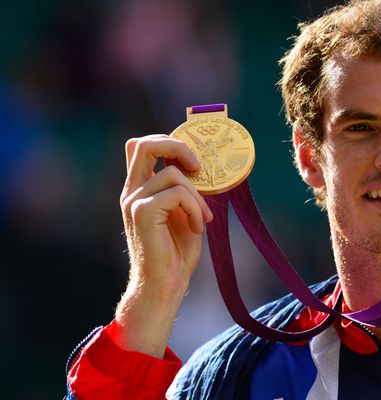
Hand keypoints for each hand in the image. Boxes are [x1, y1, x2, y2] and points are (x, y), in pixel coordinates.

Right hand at [114, 135, 213, 357]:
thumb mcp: (184, 213)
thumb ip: (184, 190)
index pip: (142, 147)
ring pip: (172, 174)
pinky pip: (179, 194)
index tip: (194, 162)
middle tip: (198, 167)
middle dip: (177, 147)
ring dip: (197, 195)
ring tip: (202, 218)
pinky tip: (196, 227)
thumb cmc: (176, 253)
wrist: (165, 285)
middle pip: (143, 144)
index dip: (168, 143)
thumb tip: (201, 167)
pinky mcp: (143, 213)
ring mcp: (134, 201)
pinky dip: (195, 208)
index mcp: (139, 189)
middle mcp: (132, 191)